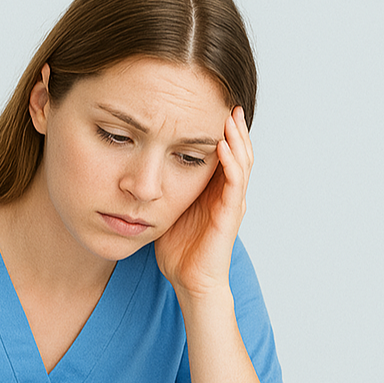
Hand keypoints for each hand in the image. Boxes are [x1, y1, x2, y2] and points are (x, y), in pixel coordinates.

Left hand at [155, 106, 252, 297]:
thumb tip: (141, 165)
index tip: (214, 105)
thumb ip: (165, 186)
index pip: (224, 153)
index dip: (222, 130)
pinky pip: (234, 184)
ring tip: (230, 115)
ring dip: (236, 138)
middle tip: (228, 101)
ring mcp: (232, 204)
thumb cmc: (179, 250)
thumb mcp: (168, 207)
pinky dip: (231, 163)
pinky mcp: (230, 215)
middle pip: (238, 152)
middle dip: (234, 127)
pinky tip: (223, 146)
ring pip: (241, 163)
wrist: (190, 282)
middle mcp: (227, 194)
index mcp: (214, 190)